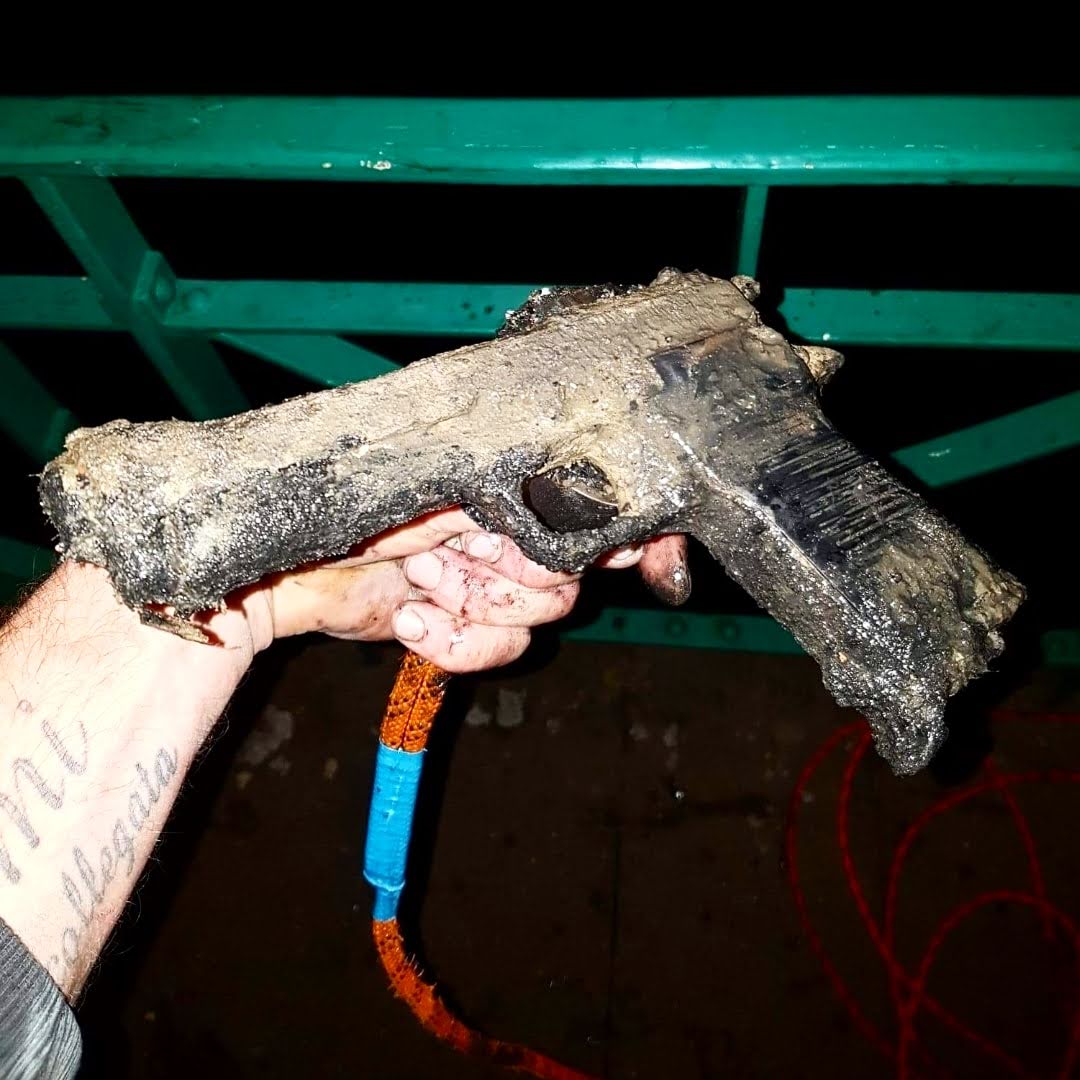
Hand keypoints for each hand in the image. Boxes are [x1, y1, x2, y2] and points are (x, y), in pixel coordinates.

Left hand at [245, 509, 687, 673]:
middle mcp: (515, 535)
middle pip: (573, 572)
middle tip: (459, 548)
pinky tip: (411, 617)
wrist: (288, 565)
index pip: (600, 510)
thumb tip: (583, 510)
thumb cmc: (353, 504)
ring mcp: (492, 585)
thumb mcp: (434, 484)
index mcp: (514, 487)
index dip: (636, 536)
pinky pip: (501, 650)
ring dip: (477, 601)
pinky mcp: (465, 629)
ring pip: (543, 616)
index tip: (637, 553)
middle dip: (514, 570)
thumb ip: (509, 496)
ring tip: (419, 575)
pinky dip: (456, 642)